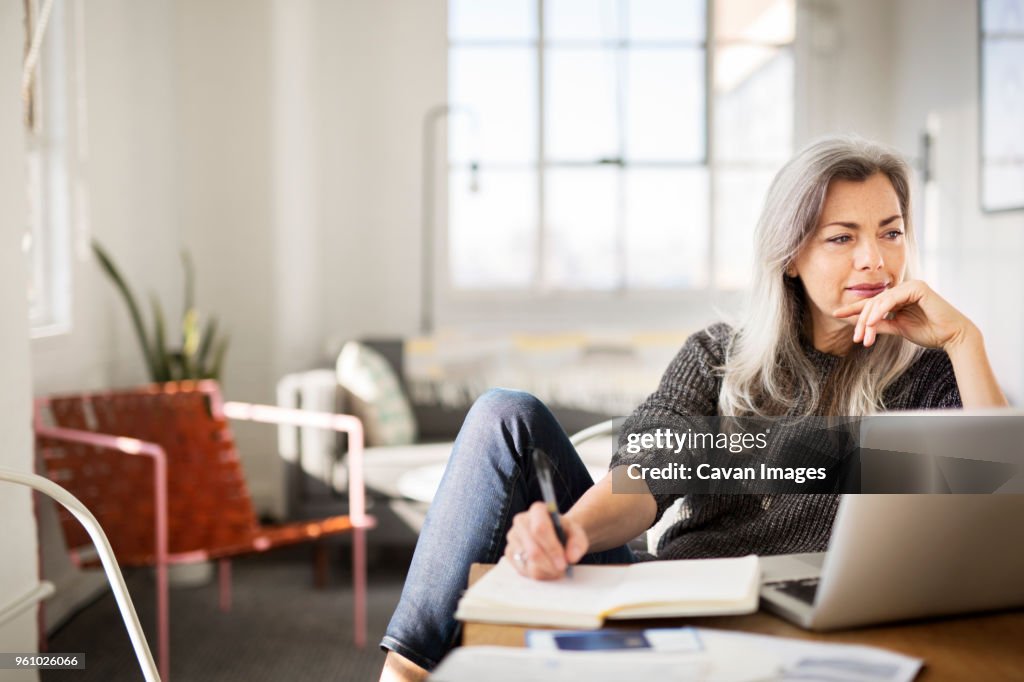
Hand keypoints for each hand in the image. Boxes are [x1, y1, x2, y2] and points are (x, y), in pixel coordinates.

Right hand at [504, 501, 588, 579]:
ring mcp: (512, 537)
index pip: (540, 529)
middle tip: (563, 571)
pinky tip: (547, 570)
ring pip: (527, 562)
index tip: (564, 562)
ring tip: (557, 570)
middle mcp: (520, 521)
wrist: (556, 534)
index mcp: (537, 510)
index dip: (552, 548)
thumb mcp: (577, 533)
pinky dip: (537, 574)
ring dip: (545, 571)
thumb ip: (578, 543)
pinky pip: (522, 570)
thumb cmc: (565, 532)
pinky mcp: (509, 552)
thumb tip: (571, 557)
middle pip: (532, 549)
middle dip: (550, 564)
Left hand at [832, 280, 974, 350]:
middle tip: (855, 338)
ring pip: (879, 301)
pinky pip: (891, 299)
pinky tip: (871, 322)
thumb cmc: (929, 332)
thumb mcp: (898, 328)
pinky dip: (879, 311)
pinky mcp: (917, 287)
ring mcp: (910, 286)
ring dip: (868, 320)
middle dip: (860, 321)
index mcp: (899, 297)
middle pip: (873, 303)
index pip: (872, 302)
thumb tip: (862, 325)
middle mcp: (904, 289)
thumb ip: (881, 324)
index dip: (853, 309)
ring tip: (862, 336)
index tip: (836, 314)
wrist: (952, 336)